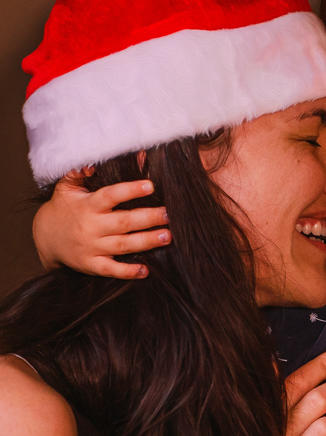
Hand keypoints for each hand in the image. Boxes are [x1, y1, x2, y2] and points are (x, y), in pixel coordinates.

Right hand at [33, 170, 169, 279]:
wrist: (46, 238)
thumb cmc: (63, 209)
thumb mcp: (66, 187)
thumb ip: (78, 172)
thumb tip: (92, 163)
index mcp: (88, 205)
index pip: (111, 196)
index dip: (130, 191)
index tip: (151, 186)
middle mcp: (92, 227)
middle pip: (124, 222)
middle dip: (148, 218)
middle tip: (169, 214)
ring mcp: (93, 247)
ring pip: (123, 245)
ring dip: (146, 242)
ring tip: (167, 236)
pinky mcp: (92, 265)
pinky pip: (111, 270)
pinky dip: (128, 272)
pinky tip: (145, 271)